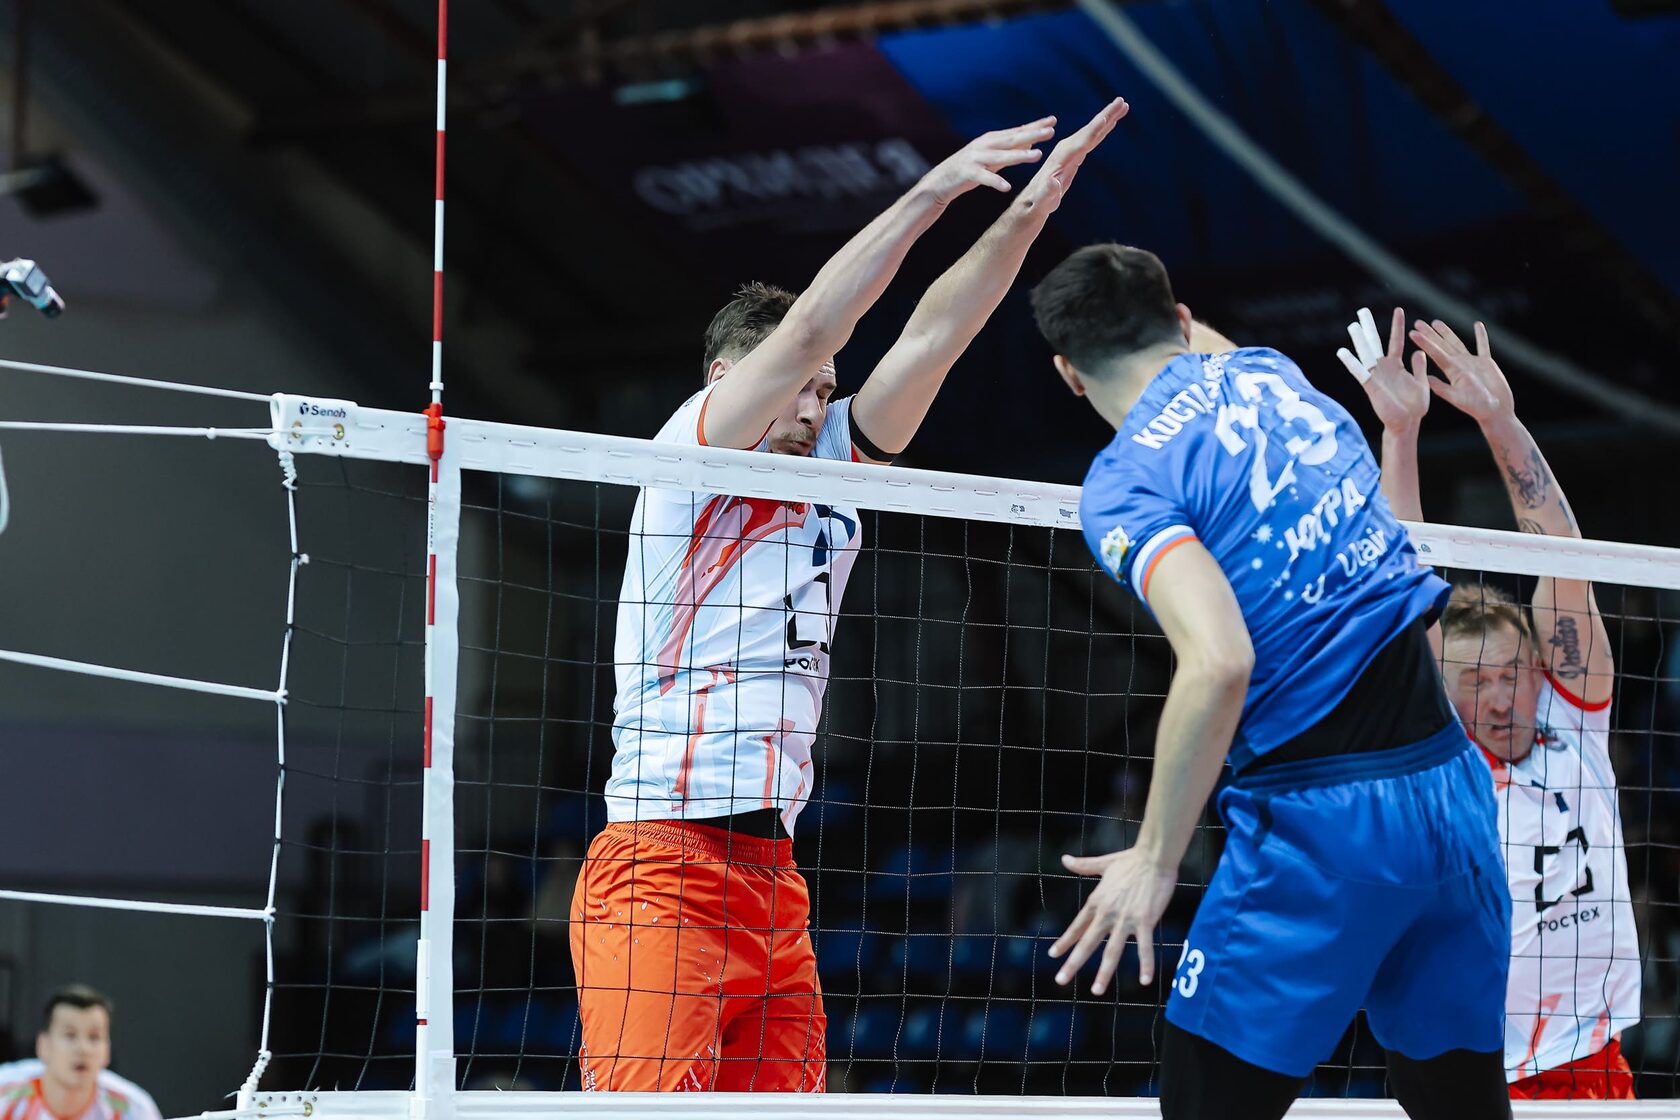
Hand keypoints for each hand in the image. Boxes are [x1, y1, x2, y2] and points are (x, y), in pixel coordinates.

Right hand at [919, 117, 1057, 205]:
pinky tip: (1007, 187)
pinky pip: (984, 178)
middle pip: (1011, 139)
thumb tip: (1029, 144)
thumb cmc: (967, 171)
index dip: (1034, 126)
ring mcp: (975, 158)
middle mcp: (984, 145)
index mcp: (990, 140)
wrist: (939, 182)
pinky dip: (995, 182)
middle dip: (1032, 135)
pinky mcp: (966, 173)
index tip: (1052, 121)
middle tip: (1051, 131)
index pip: (1016, 131)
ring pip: (1001, 156)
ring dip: (1020, 155)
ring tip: (1037, 155)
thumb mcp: (990, 158)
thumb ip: (1008, 151)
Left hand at [1017, 97, 1128, 212]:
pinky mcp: (1071, 157)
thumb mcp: (1042, 202)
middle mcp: (1064, 151)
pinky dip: (1101, 130)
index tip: (1107, 116)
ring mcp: (1068, 153)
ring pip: (1091, 132)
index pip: (1081, 141)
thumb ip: (1047, 193)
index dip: (1095, 129)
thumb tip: (1054, 182)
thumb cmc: (1036, 206)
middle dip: (1106, 116)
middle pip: (1089, 131)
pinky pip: (1089, 140)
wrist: (1029, 206)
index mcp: (1060, 159)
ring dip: (1107, 119)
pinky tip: (1110, 124)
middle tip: (1122, 101)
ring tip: (1122, 106)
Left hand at [1048, 846, 1175, 995]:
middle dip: (1073, 963)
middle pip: (1087, 943)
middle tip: (1060, 980)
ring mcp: (1126, 919)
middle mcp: (1107, 913)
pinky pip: (1145, 948)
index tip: (1053, 955)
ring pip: (1112, 951)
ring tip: (1096, 991)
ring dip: (1104, 972)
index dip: (1064, 942)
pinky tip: (1144, 981)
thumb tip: (1064, 859)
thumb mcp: (1103, 864)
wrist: (1154, 856)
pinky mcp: (1145, 921)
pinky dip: (1145, 965)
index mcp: (1096, 902)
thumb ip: (1083, 866)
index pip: (1076, 927)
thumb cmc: (1130, 860)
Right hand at [1338, 307, 1428, 431]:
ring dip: (1359, 340)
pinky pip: (1359, 372)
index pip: (1396, 341)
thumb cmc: (1415, 406)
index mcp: (1397, 366)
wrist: (1407, 423)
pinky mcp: (1370, 386)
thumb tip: (1419, 351)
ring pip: (1365, 354)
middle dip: (1369, 327)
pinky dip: (1351, 362)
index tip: (1398, 309)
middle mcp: (1384, 368)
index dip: (1397, 326)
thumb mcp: (1422, 383)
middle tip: (1362, 311)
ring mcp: (1376, 376)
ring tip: (1352, 326)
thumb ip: (1419, 367)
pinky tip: (1343, 352)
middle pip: (1374, 343)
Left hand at [1410, 319, 1513, 424]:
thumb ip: (1441, 388)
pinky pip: (1483, 346)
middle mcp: (1459, 364)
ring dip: (1448, 333)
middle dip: (1431, 334)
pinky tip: (1478, 325)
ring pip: (1458, 343)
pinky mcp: (1487, 363)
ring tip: (1436, 322)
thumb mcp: (1456, 398)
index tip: (1413, 332)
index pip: (1435, 353)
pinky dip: (1481, 336)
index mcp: (1452, 371)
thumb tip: (1425, 378)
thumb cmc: (1476, 407)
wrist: (1494, 412)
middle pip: (1443, 345)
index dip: (1425, 342)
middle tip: (1418, 322)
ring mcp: (1472, 363)